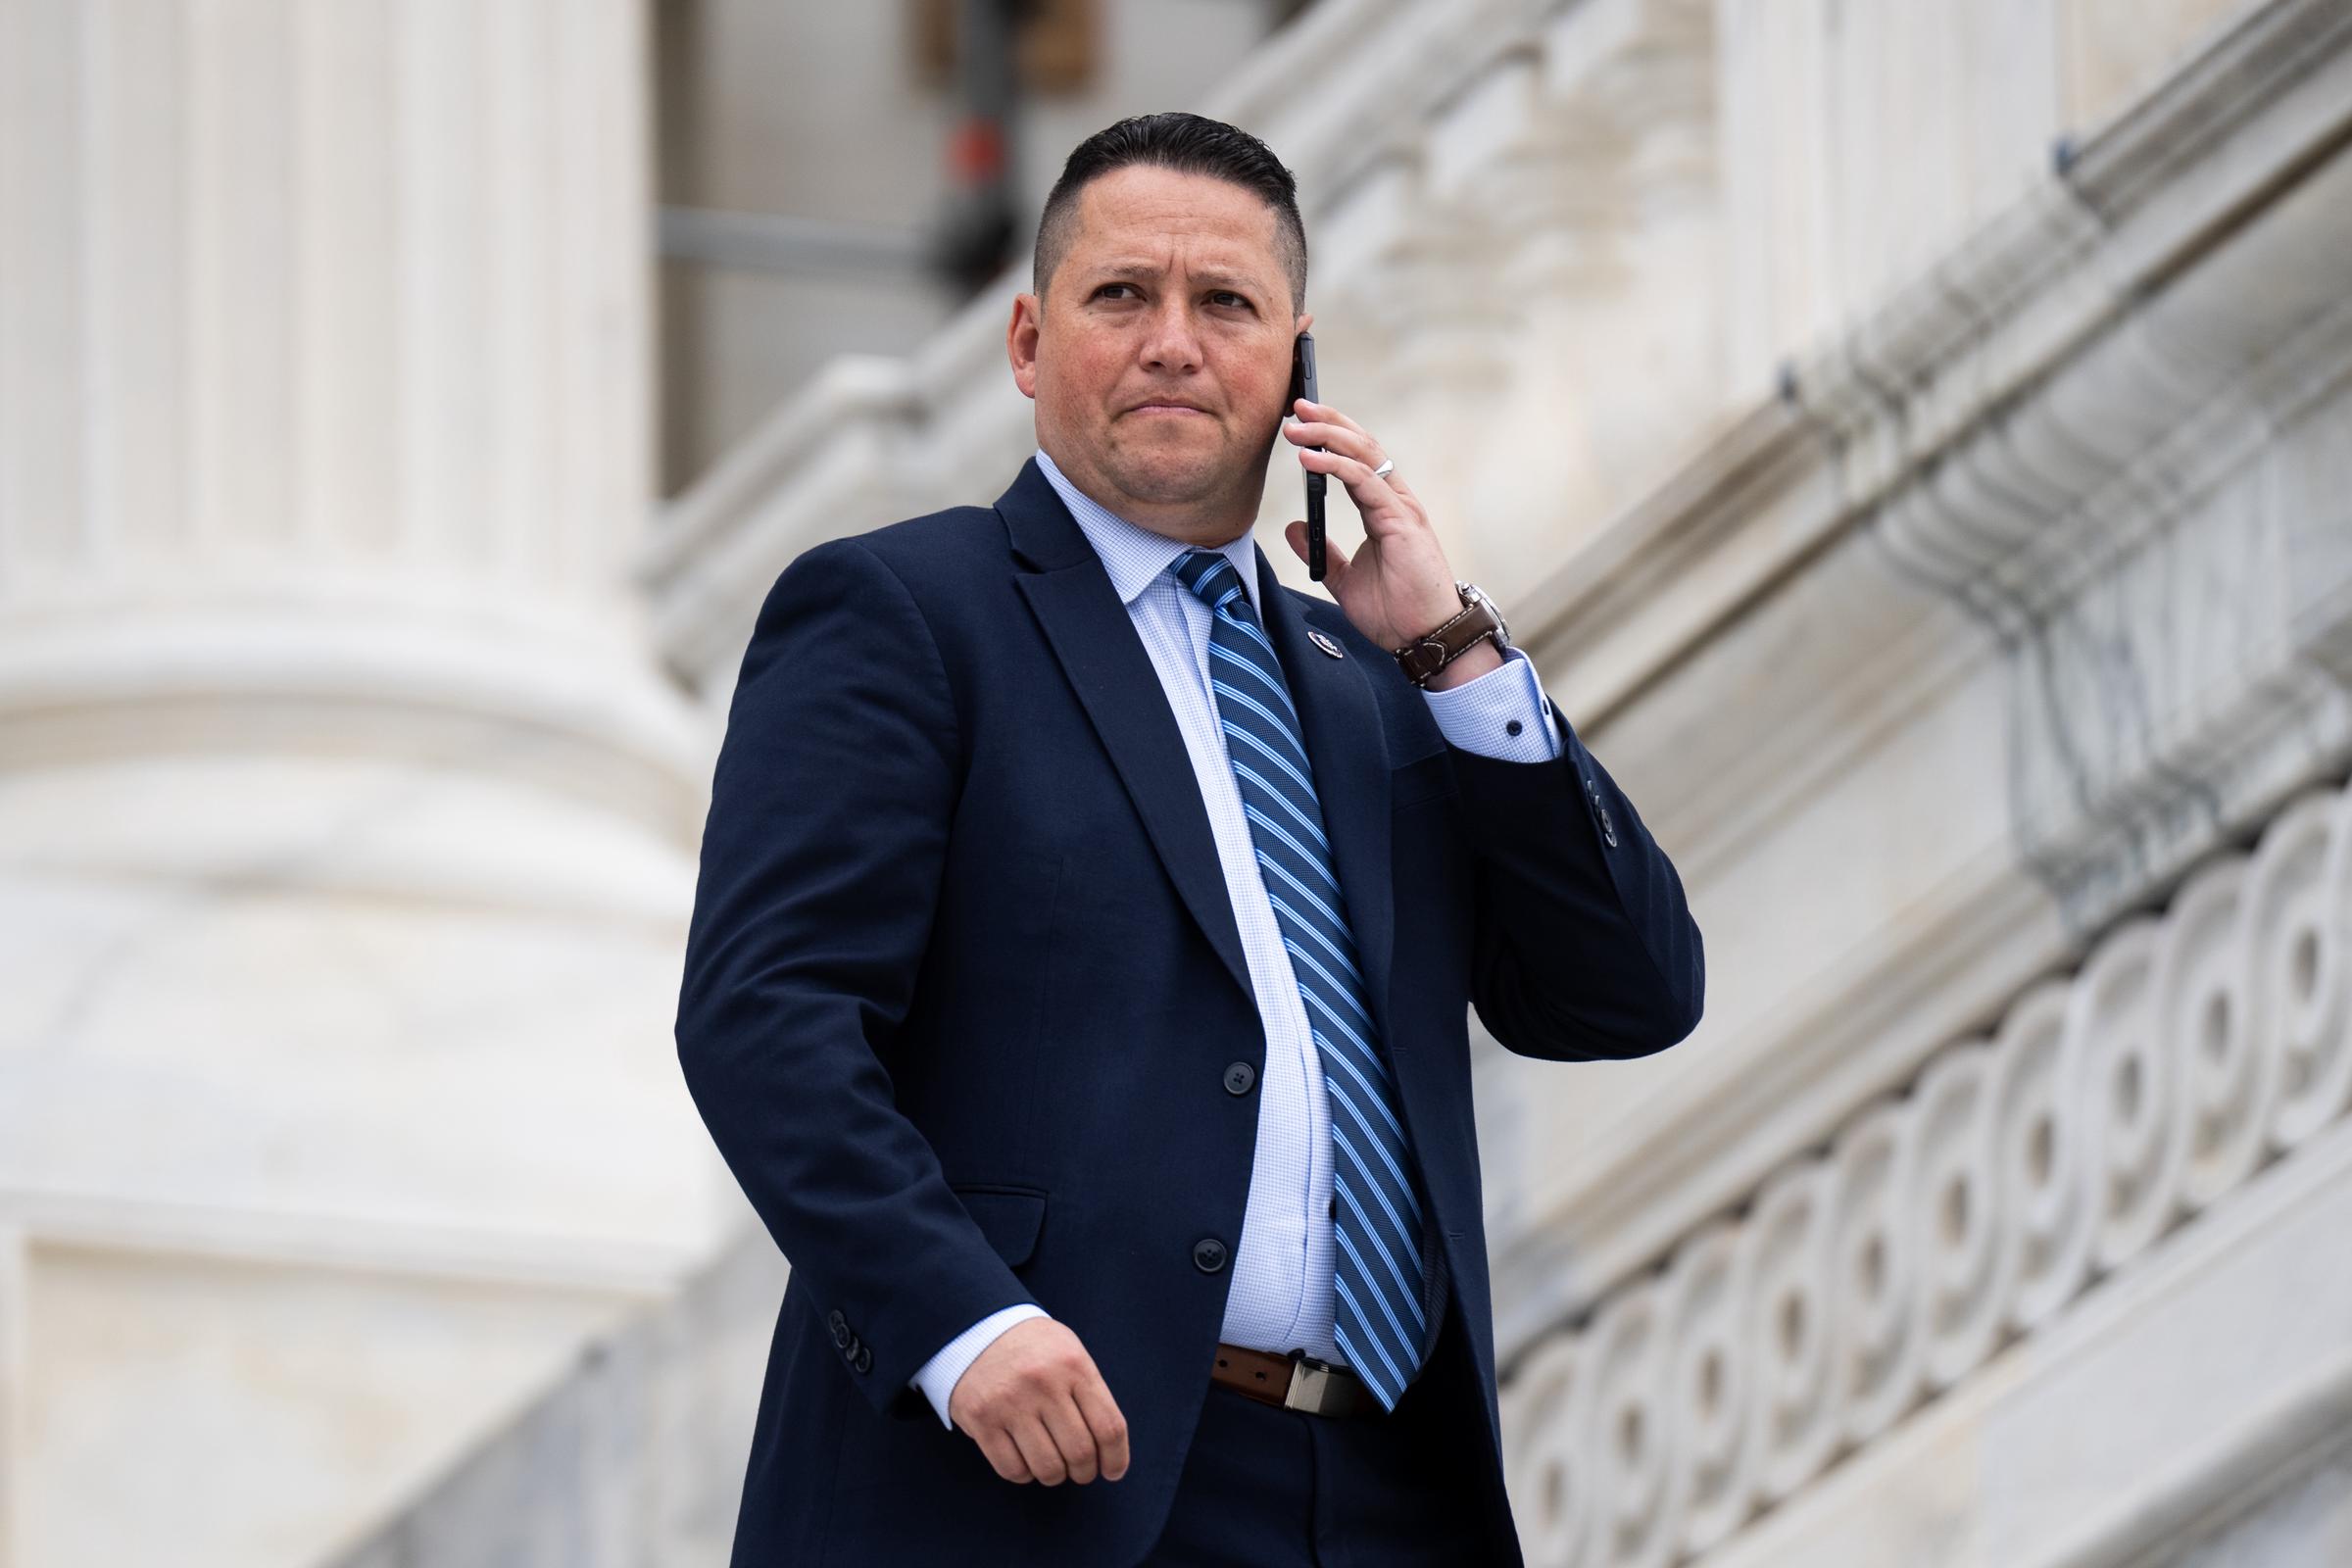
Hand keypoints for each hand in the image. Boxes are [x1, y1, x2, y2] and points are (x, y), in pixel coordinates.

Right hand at [948, 1316, 1130, 1484]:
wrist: (978, 1328)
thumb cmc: (1035, 1349)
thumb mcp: (1070, 1353)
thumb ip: (1090, 1395)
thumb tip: (1109, 1450)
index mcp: (1074, 1366)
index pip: (1109, 1427)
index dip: (1116, 1459)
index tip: (1113, 1471)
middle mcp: (1044, 1384)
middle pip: (1080, 1453)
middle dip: (1085, 1472)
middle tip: (1080, 1471)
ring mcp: (1011, 1402)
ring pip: (1048, 1468)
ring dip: (1056, 1476)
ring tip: (1053, 1466)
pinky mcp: (982, 1419)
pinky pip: (1012, 1469)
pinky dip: (1025, 1474)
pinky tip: (1025, 1460)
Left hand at [1280, 399, 1497, 688]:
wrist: (1422, 638)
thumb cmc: (1395, 610)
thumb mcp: (1344, 578)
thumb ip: (1321, 550)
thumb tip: (1295, 527)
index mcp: (1384, 509)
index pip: (1358, 459)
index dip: (1331, 436)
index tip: (1301, 422)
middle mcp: (1395, 500)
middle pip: (1362, 445)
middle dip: (1329, 422)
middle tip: (1297, 407)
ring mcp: (1401, 508)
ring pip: (1365, 455)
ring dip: (1328, 436)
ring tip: (1297, 427)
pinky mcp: (1402, 521)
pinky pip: (1365, 482)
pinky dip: (1335, 466)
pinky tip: (1310, 459)